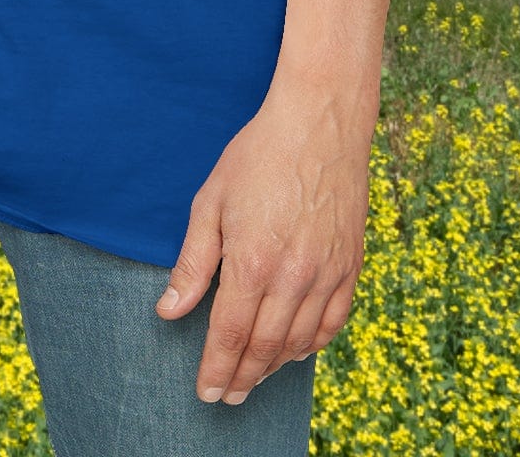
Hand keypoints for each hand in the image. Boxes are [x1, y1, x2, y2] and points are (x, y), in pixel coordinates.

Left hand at [156, 79, 373, 403]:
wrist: (319, 122)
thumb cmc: (258, 155)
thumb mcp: (211, 201)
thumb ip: (194, 263)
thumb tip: (169, 310)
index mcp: (253, 262)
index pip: (229, 335)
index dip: (216, 370)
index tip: (206, 393)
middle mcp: (293, 277)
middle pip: (264, 348)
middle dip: (242, 378)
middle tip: (227, 396)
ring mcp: (327, 273)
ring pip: (299, 342)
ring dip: (275, 367)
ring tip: (254, 378)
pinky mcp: (350, 265)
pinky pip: (334, 322)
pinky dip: (313, 344)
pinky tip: (296, 349)